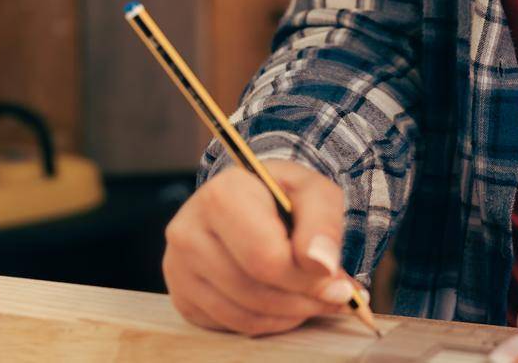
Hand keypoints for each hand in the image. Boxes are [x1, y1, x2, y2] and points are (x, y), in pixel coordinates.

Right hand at [163, 159, 357, 336]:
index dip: (307, 278)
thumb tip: (322, 266)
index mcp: (221, 195)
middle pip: (255, 290)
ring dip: (291, 314)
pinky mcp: (182, 296)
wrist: (248, 200)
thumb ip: (323, 224)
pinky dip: (268, 323)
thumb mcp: (313, 192)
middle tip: (335, 295)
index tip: (339, 281)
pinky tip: (286, 302)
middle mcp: (188, 230)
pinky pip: (231, 326)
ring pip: (244, 314)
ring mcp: (178, 267)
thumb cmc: (282, 196)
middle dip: (304, 299)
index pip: (264, 258)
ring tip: (314, 297)